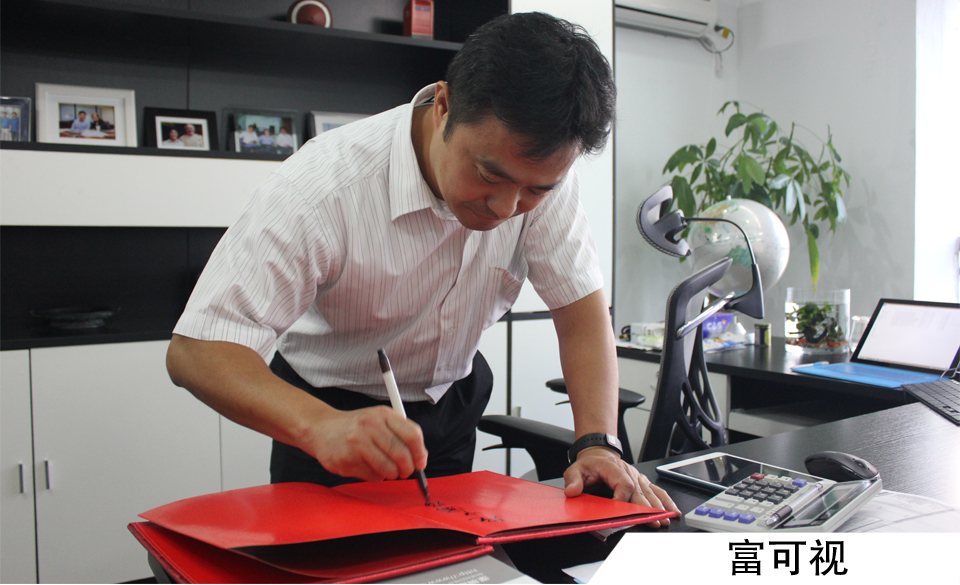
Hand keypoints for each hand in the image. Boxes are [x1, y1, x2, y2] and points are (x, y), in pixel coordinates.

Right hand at [302, 405, 428, 481]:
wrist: (321, 428)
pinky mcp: (346, 461)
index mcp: (382, 414)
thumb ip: (401, 433)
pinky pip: (372, 476)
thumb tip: (421, 458)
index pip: (412, 434)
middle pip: (402, 455)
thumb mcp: (379, 419)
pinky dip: (376, 476)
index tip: (421, 463)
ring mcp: (356, 444)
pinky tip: (368, 466)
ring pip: (388, 469)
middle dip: (407, 469)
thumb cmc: (357, 426)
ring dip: (391, 474)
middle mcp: (369, 426)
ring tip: (386, 469)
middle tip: (406, 472)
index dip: (420, 453)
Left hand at [563, 447, 680, 527]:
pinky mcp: (642, 482)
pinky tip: (672, 510)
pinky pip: (656, 490)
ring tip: (665, 518)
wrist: (598, 454)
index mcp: (613, 469)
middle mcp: (628, 473)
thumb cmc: (590, 464)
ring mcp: (637, 478)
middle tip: (654, 521)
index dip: (623, 497)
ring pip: (651, 492)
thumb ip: (573, 480)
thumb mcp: (575, 469)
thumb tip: (572, 491)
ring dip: (659, 506)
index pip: (623, 483)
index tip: (622, 509)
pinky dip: (666, 501)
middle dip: (648, 507)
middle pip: (640, 491)